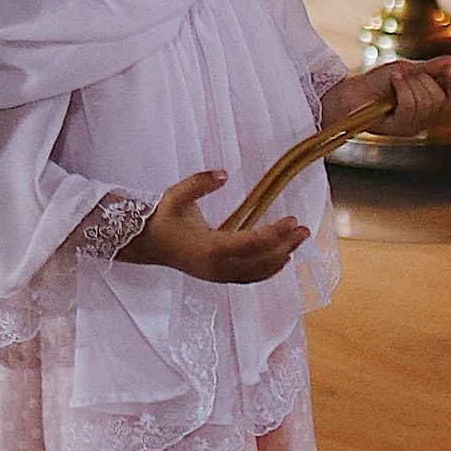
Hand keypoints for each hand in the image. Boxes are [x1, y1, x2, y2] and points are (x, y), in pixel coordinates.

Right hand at [127, 168, 309, 284]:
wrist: (145, 243)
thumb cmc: (161, 219)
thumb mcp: (176, 195)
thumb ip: (199, 182)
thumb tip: (223, 174)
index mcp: (208, 249)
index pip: (251, 243)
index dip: (275, 234)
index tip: (292, 221)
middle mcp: (216, 267)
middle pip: (260, 260)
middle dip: (285, 244)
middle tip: (304, 229)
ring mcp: (217, 275)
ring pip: (257, 271)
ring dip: (281, 256)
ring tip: (298, 240)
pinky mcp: (218, 277)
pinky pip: (249, 277)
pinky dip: (268, 269)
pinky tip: (281, 259)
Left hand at [320, 55, 450, 132]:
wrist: (352, 92)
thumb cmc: (376, 82)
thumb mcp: (405, 70)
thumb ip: (428, 69)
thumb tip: (450, 61)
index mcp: (428, 104)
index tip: (448, 69)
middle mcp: (424, 119)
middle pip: (439, 98)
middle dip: (423, 80)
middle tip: (404, 75)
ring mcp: (412, 126)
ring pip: (425, 102)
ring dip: (409, 83)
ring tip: (395, 78)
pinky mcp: (399, 129)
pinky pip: (409, 105)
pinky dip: (401, 88)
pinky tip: (392, 81)